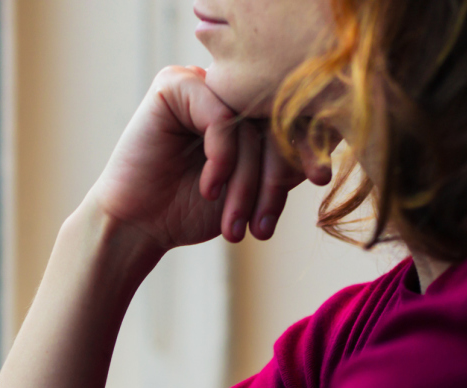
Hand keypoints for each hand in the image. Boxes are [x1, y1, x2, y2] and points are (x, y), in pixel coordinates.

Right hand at [86, 66, 332, 251]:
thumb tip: (327, 139)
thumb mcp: (254, 186)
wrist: (139, 226)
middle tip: (262, 225)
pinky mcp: (173, 85)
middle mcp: (224, 89)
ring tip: (235, 223)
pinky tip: (209, 189)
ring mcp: (198, 82)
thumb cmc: (192, 209)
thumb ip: (285, 161)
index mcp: (245, 106)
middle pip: (272, 120)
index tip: (320, 178)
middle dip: (272, 178)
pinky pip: (221, 118)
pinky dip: (221, 159)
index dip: (307, 147)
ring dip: (246, 181)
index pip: (290, 115)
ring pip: (248, 124)